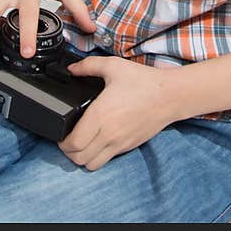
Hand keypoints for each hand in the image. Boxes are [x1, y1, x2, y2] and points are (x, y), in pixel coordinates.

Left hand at [58, 55, 179, 170]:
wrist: (170, 95)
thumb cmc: (142, 81)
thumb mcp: (113, 65)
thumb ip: (88, 66)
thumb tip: (71, 69)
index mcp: (100, 115)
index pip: (73, 143)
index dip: (61, 142)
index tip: (60, 133)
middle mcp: (109, 134)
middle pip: (79, 159)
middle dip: (68, 152)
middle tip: (67, 139)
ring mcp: (119, 143)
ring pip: (92, 165)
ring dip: (82, 157)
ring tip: (80, 144)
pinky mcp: (128, 146)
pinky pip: (107, 160)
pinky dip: (97, 156)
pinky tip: (96, 142)